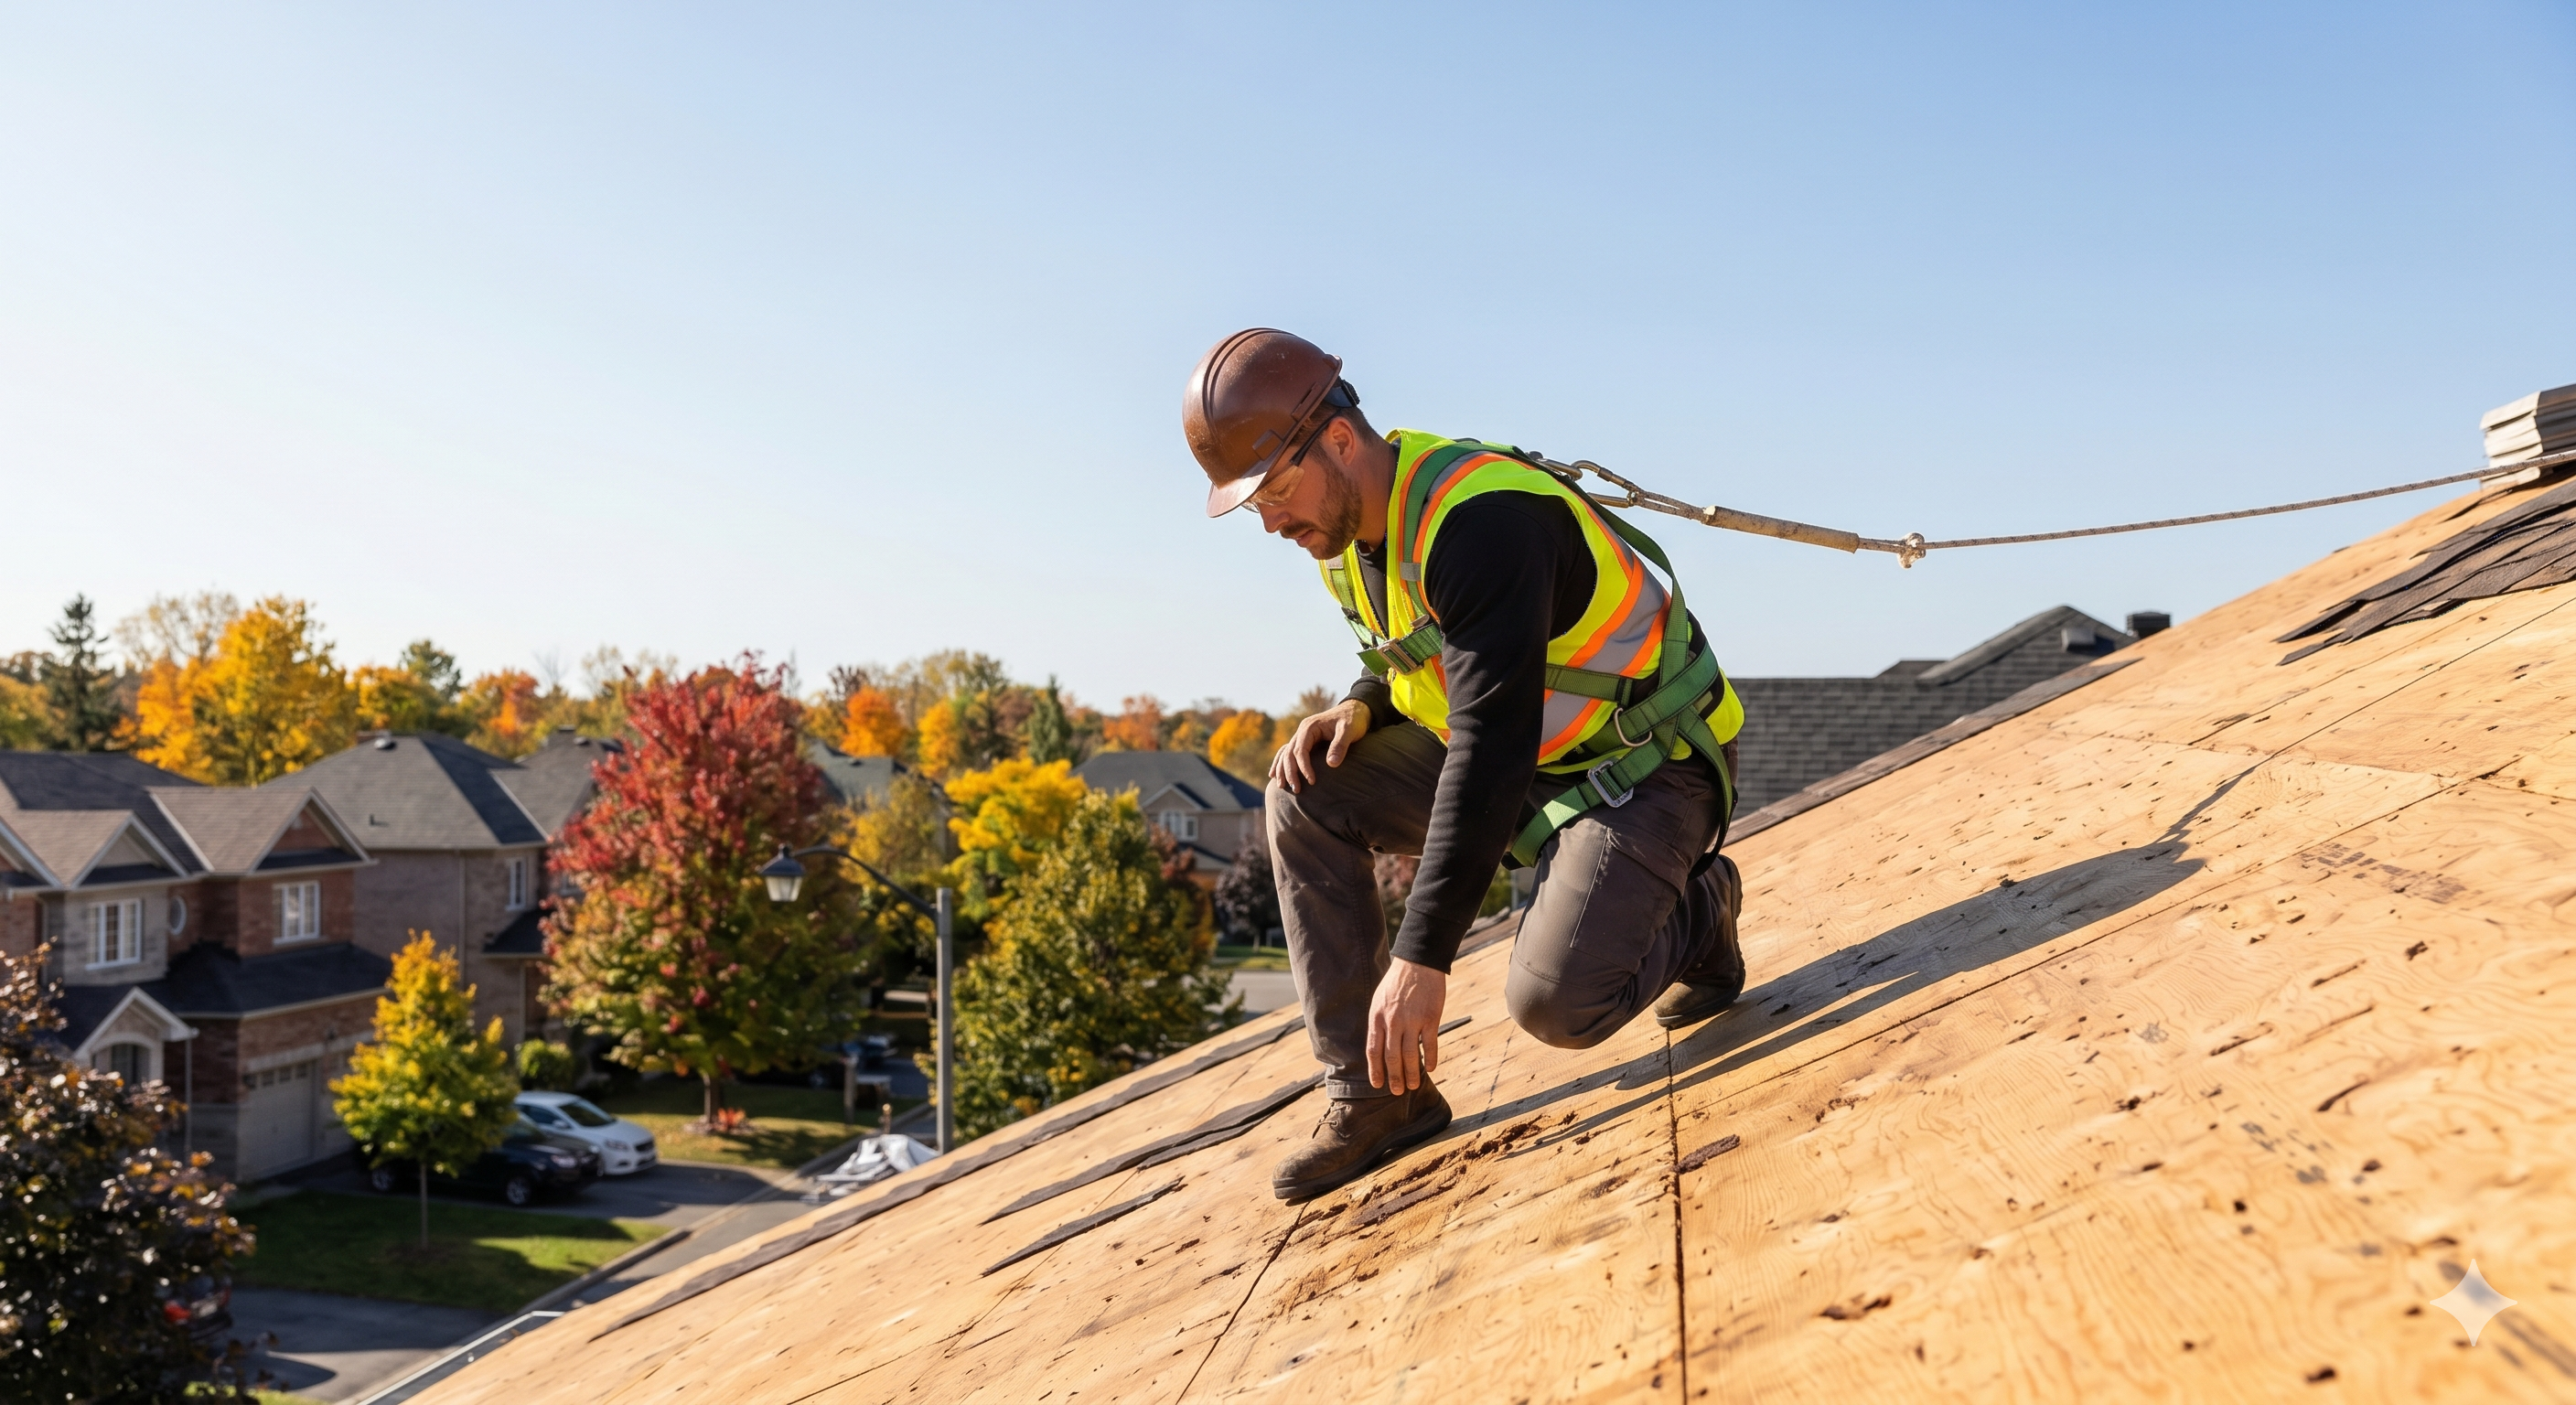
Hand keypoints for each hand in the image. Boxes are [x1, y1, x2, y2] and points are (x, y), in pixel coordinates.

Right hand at [1271, 699, 1370, 792]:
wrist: (1355, 711)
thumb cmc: (1353, 720)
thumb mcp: (1349, 731)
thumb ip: (1340, 745)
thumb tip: (1331, 764)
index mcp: (1309, 727)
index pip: (1300, 750)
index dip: (1304, 767)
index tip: (1312, 781)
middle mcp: (1302, 731)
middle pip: (1289, 754)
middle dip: (1290, 772)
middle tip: (1297, 790)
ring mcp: (1302, 736)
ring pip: (1286, 754)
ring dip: (1283, 770)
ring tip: (1282, 787)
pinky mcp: (1305, 741)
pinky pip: (1288, 753)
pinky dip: (1281, 764)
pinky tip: (1275, 776)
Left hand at [1366, 958, 1446, 1094]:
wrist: (1418, 963)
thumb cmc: (1397, 982)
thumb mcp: (1379, 1000)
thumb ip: (1379, 1023)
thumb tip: (1379, 1047)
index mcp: (1377, 1017)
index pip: (1373, 1050)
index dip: (1375, 1070)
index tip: (1377, 1084)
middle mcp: (1393, 1021)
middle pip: (1392, 1057)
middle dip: (1394, 1077)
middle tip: (1397, 1092)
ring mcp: (1412, 1020)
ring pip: (1411, 1055)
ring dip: (1411, 1073)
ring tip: (1412, 1086)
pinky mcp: (1430, 1018)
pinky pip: (1430, 1044)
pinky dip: (1431, 1058)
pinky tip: (1431, 1068)